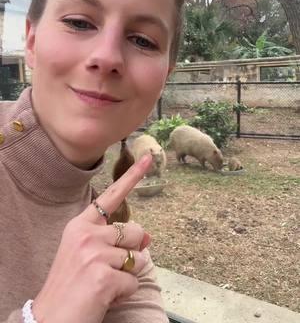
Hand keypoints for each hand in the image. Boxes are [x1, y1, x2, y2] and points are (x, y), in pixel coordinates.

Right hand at [32, 154, 152, 322]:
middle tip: (107, 268)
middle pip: (134, 231)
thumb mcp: (86, 253)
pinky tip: (103, 297)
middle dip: (131, 251)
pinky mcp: (103, 277)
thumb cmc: (70, 284)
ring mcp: (94, 254)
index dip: (132, 177)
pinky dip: (123, 293)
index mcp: (80, 225)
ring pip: (137, 258)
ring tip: (101, 284)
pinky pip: (132, 282)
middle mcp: (87, 234)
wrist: (49, 319)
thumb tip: (147, 237)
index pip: (111, 197)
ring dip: (125, 275)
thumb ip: (113, 240)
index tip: (148, 159)